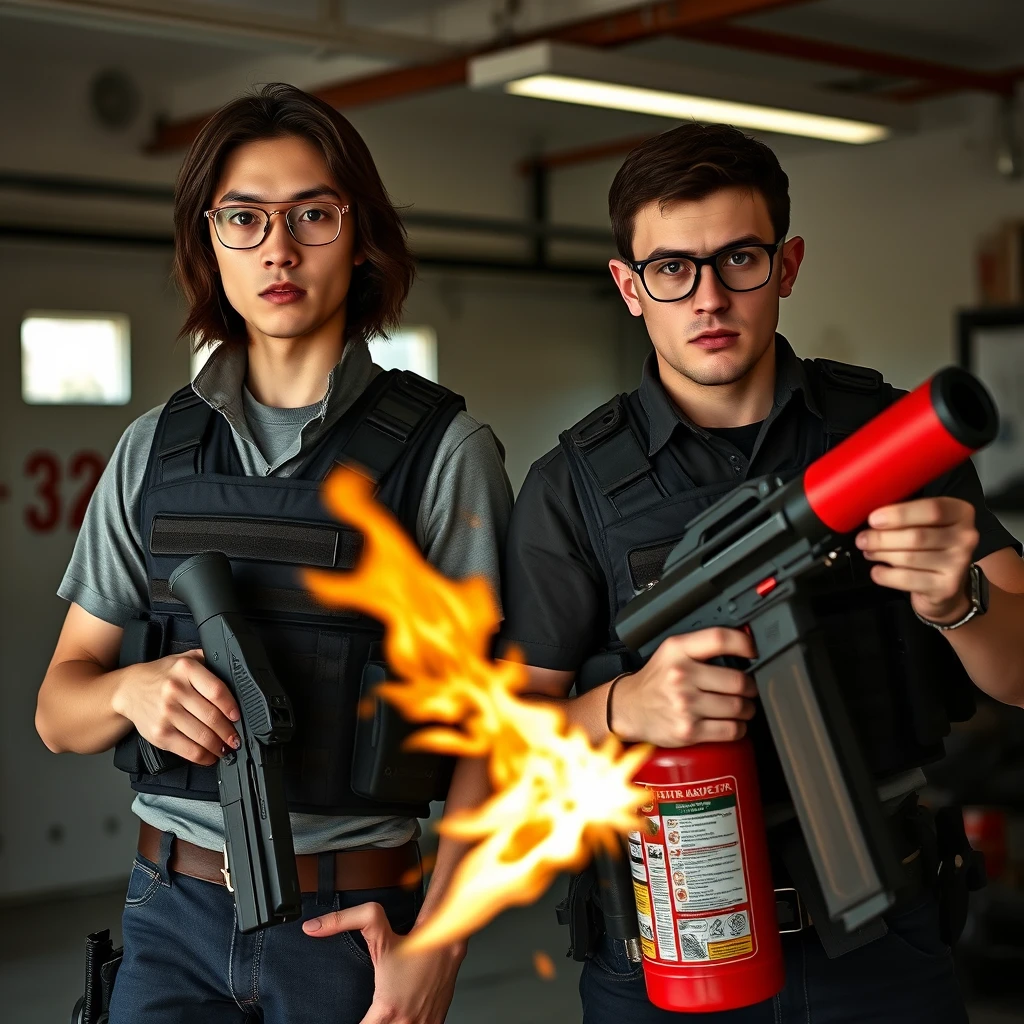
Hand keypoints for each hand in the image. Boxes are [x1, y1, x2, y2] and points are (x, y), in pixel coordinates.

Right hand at [111, 650, 240, 764]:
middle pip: (211, 716)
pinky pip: (187, 749)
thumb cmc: (162, 675)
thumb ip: (208, 660)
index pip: (216, 690)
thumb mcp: (185, 658)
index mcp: (186, 669)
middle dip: (229, 731)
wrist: (128, 690)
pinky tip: (210, 756)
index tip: (237, 716)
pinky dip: (203, 756)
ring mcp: (166, 713)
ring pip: (202, 735)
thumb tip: (235, 674)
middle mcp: (175, 690)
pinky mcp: (159, 733)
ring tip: (226, 748)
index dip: (231, 706)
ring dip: (219, 746)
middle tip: (236, 738)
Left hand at [303, 902, 464, 1023]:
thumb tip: (311, 928)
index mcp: (386, 1010)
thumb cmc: (411, 945)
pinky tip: (398, 1020)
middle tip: (368, 1017)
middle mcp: (405, 1023)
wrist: (446, 944)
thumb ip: (341, 922)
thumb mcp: (375, 929)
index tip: (344, 1021)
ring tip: (381, 1018)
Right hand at [610, 628, 757, 746]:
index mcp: (677, 650)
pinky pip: (731, 730)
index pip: (720, 639)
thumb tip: (744, 643)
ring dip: (747, 709)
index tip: (753, 652)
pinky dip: (739, 728)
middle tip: (747, 689)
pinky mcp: (688, 731)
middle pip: (738, 680)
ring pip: (738, 707)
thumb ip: (703, 645)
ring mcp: (684, 705)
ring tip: (740, 707)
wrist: (630, 709)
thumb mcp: (672, 651)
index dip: (745, 644)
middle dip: (749, 687)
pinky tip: (732, 722)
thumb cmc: (657, 680)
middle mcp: (680, 676)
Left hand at [856, 497, 978, 623]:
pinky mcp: (946, 587)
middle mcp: (966, 537)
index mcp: (961, 513)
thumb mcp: (924, 522)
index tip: (873, 519)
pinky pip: (907, 579)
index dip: (899, 514)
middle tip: (862, 539)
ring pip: (909, 557)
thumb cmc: (928, 546)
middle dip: (882, 538)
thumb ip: (905, 515)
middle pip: (917, 536)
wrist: (944, 584)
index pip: (932, 509)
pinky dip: (886, 575)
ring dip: (881, 554)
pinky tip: (877, 570)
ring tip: (868, 552)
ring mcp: (959, 564)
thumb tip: (872, 514)